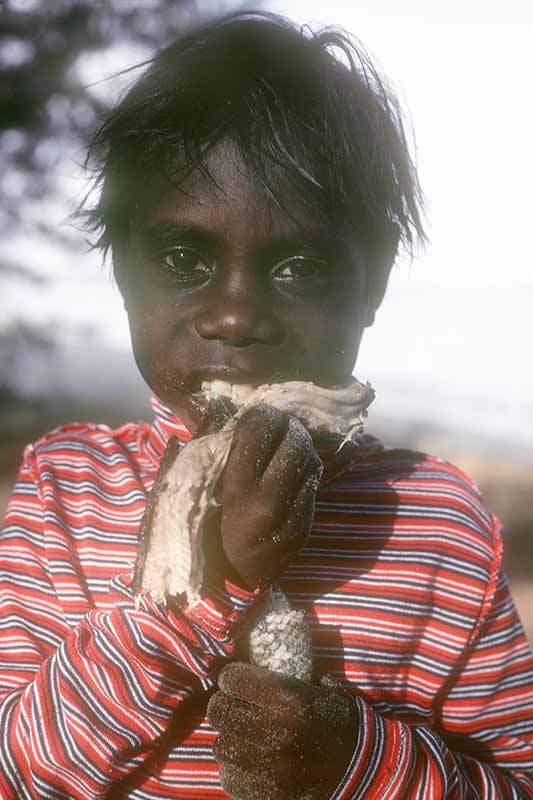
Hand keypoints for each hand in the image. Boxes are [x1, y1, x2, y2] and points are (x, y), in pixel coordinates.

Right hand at [206, 405, 322, 589]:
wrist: (218, 587)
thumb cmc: (196, 531)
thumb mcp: (191, 488)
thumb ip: (206, 446)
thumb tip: (220, 405)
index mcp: (237, 489)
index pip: (261, 430)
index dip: (260, 416)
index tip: (254, 417)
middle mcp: (269, 502)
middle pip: (296, 441)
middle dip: (287, 427)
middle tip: (277, 425)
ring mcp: (291, 518)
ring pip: (311, 461)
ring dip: (300, 447)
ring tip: (285, 445)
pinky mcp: (304, 530)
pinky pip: (313, 487)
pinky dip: (304, 473)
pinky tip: (289, 473)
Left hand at [207, 663, 357, 799]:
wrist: (366, 770)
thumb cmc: (342, 722)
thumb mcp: (323, 689)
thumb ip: (292, 677)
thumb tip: (263, 662)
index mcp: (288, 698)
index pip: (233, 679)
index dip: (231, 678)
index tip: (235, 681)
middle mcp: (275, 729)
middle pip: (220, 711)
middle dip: (224, 706)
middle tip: (233, 707)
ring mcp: (270, 765)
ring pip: (221, 746)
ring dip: (230, 739)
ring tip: (242, 737)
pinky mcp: (270, 794)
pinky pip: (231, 778)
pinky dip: (235, 770)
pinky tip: (249, 763)